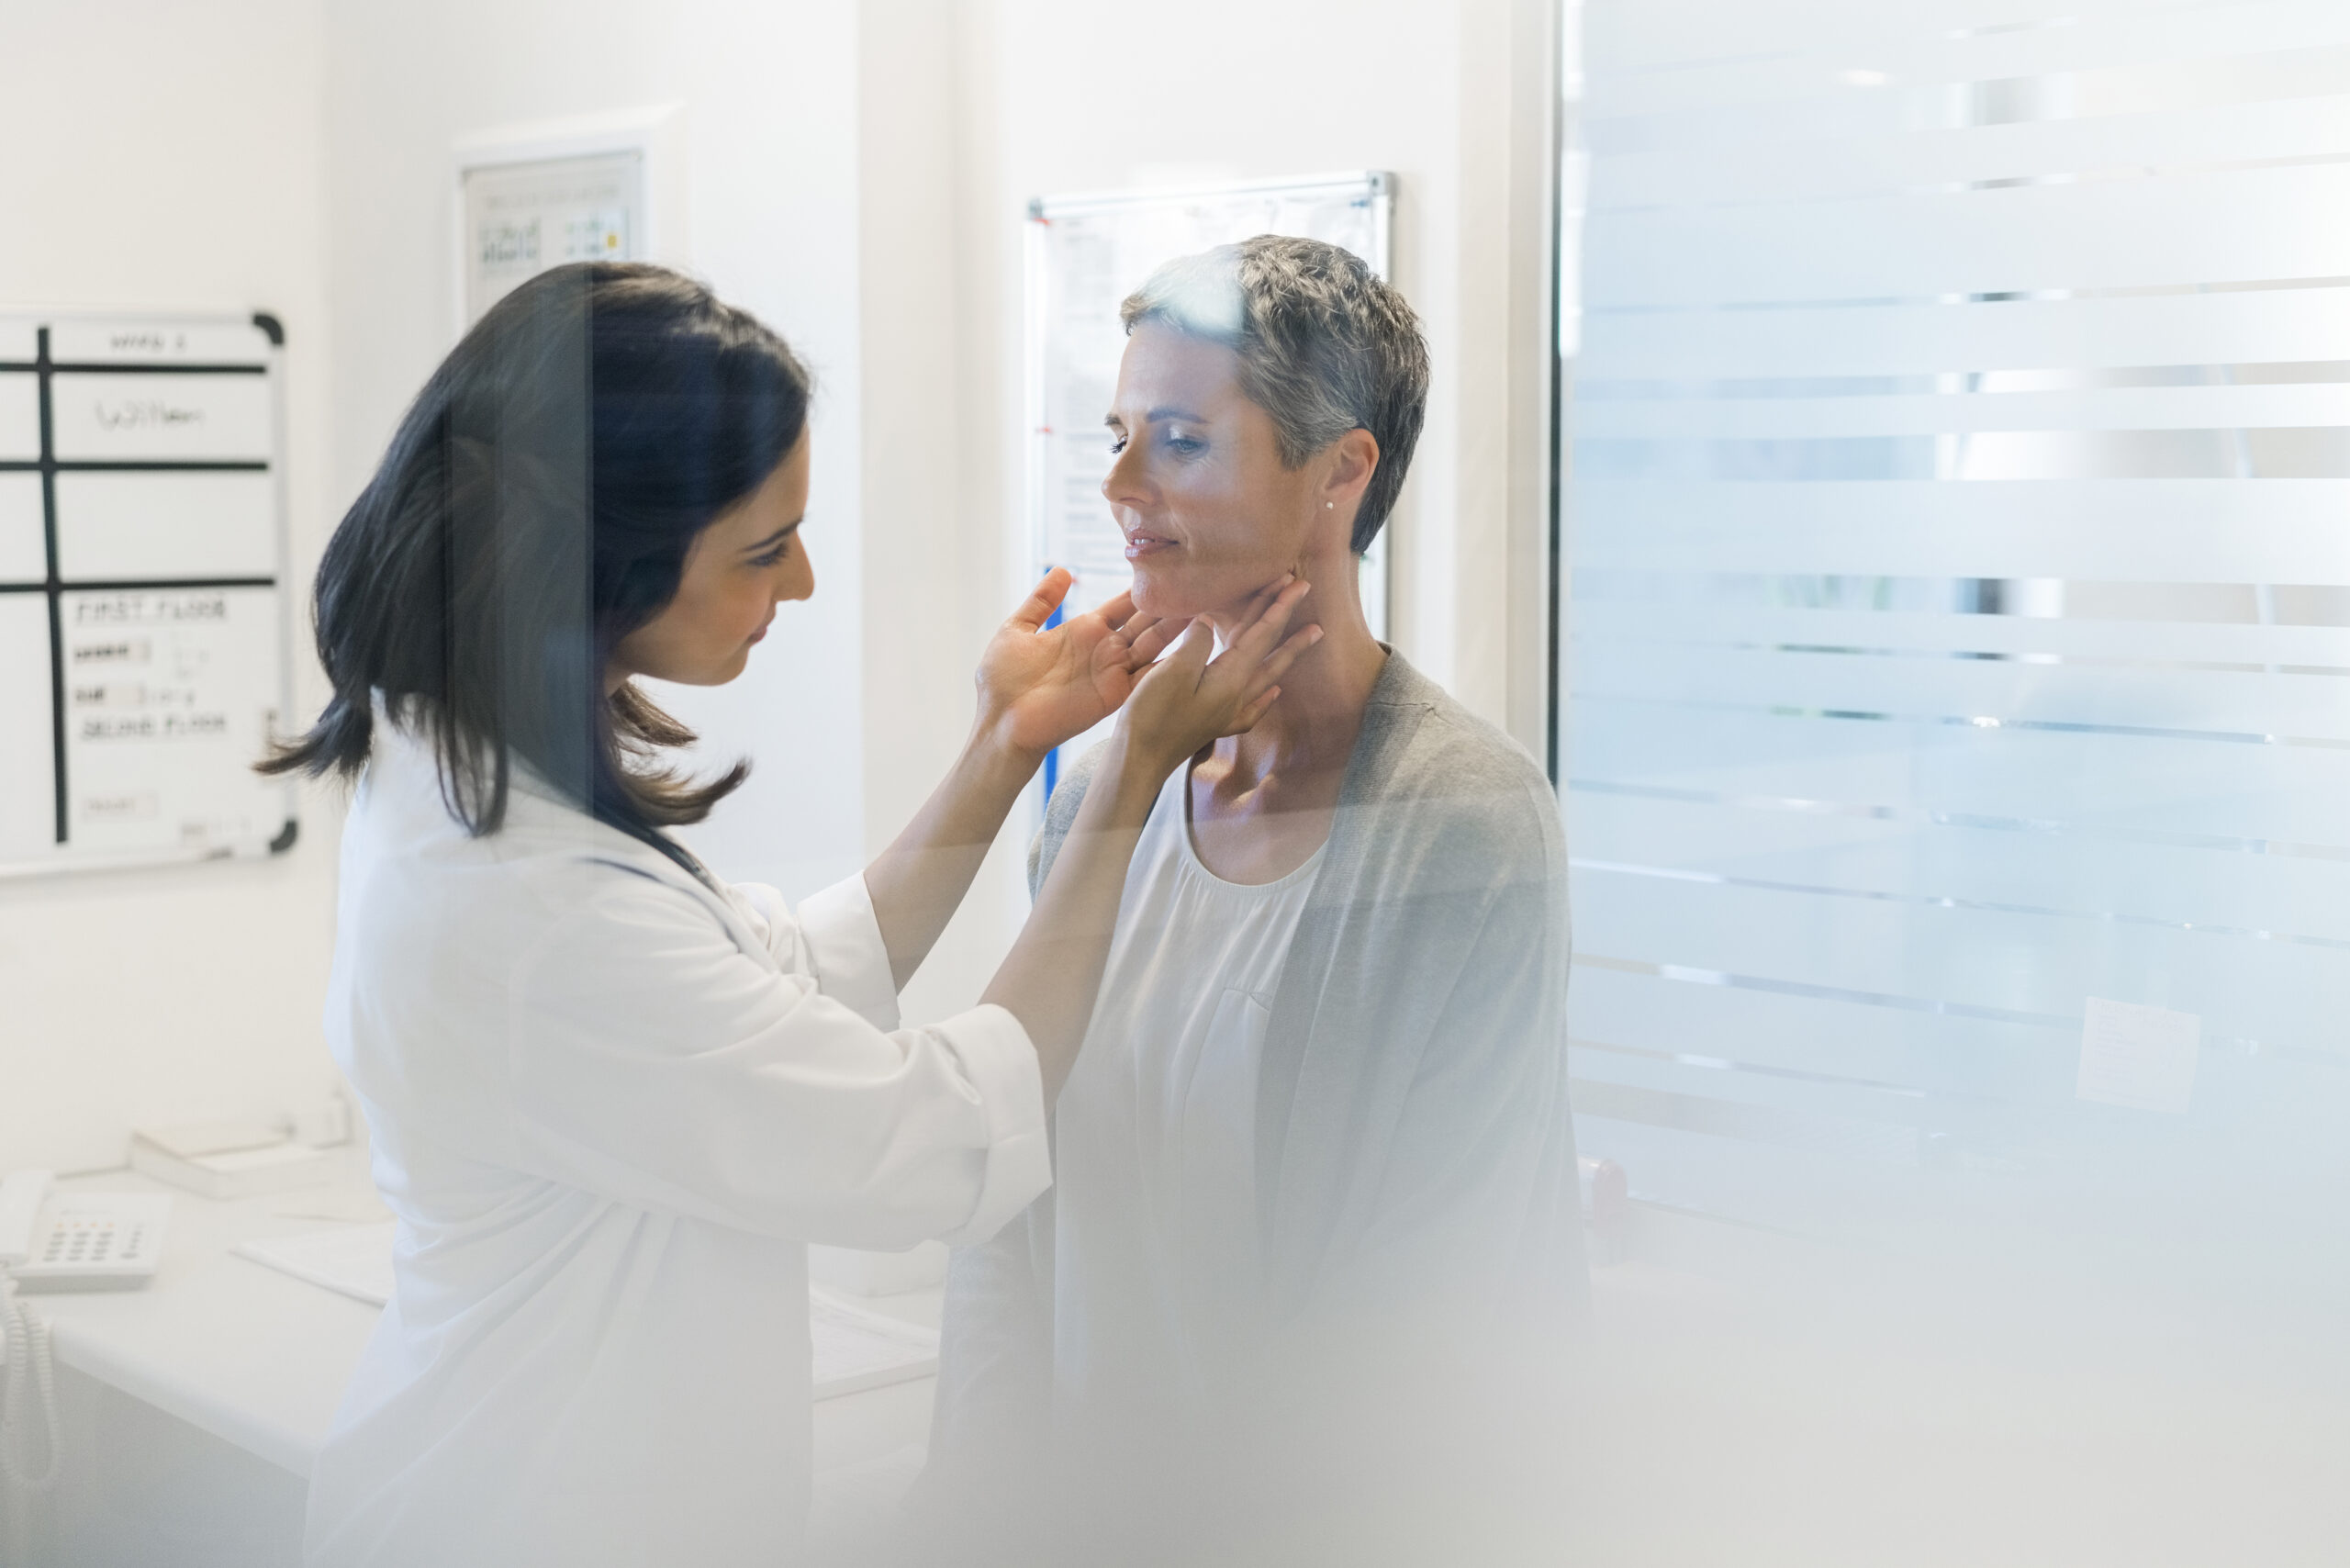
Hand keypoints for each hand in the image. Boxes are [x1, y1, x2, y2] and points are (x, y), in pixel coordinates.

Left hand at [976, 569, 1182, 761]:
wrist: (1000, 722)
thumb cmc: (1001, 681)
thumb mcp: (1017, 630)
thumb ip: (1041, 601)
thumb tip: (1063, 570)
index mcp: (1084, 631)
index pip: (1123, 605)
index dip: (1143, 590)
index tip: (1167, 569)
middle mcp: (1104, 650)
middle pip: (1146, 622)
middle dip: (1170, 605)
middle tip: (1197, 584)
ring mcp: (1113, 672)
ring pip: (1153, 645)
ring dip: (1176, 628)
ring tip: (1203, 607)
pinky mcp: (1116, 695)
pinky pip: (1149, 677)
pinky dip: (1170, 664)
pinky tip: (1191, 647)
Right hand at [1113, 575, 1320, 777]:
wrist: (1139, 761)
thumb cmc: (1153, 717)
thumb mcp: (1173, 672)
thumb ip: (1196, 642)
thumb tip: (1206, 621)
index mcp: (1230, 679)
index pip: (1261, 635)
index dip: (1279, 607)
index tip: (1298, 584)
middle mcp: (1236, 695)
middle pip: (1268, 651)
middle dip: (1287, 621)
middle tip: (1306, 593)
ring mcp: (1227, 712)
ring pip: (1266, 675)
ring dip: (1286, 653)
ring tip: (1308, 637)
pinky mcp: (1214, 724)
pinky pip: (1252, 707)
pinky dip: (1267, 696)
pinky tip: (1276, 692)